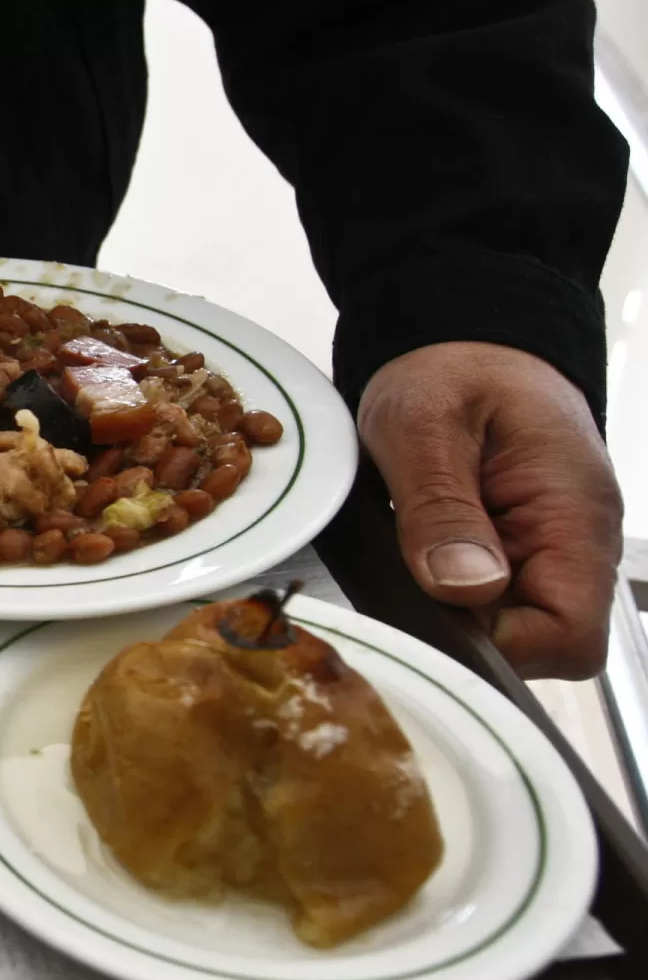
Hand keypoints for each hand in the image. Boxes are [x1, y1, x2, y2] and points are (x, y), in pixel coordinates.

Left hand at [359, 341, 621, 678]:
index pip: (567, 637)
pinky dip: (446, 585)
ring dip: (449, 604)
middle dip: (465, 626)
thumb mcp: (423, 425)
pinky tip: (415, 549)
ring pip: (506, 624)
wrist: (463, 334)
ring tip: (407, 548)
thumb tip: (463, 588)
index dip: (495, 645)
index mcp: (573, 517)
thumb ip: (440, 507)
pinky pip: (489, 597)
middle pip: (536, 643)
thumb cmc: (450, 367)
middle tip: (405, 575)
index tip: (432, 611)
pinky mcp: (518, 548)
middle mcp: (574, 544)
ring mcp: (548, 549)